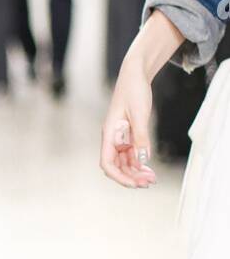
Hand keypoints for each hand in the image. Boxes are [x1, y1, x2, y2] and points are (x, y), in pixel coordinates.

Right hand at [100, 9, 184, 186]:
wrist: (135, 74)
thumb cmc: (134, 91)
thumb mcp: (140, 114)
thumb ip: (141, 138)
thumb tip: (143, 160)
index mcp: (109, 133)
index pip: (108, 163)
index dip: (119, 176)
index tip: (134, 184)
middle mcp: (112, 138)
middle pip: (117, 166)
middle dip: (131, 177)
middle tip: (149, 183)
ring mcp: (120, 138)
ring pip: (125, 163)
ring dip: (136, 173)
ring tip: (152, 178)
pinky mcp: (129, 135)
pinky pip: (131, 155)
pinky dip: (140, 164)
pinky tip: (150, 168)